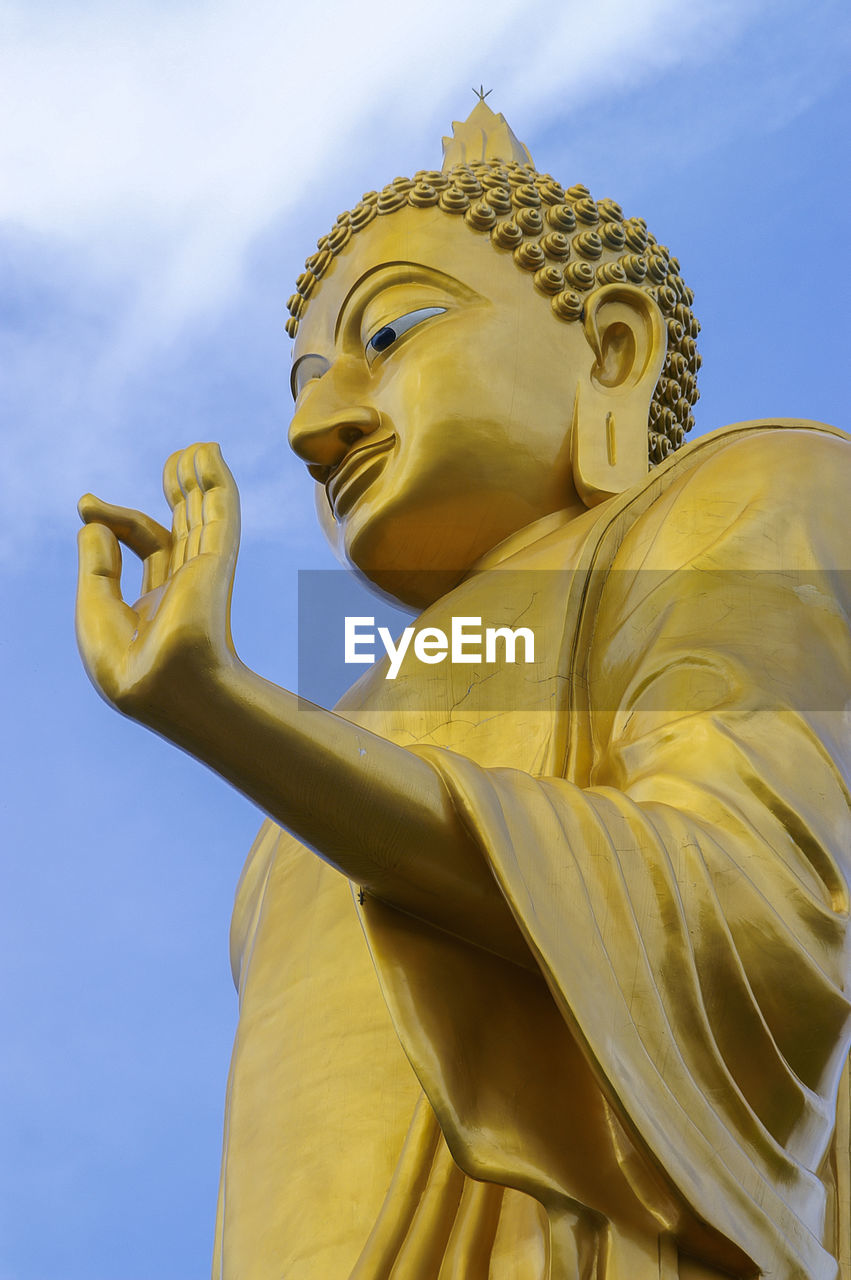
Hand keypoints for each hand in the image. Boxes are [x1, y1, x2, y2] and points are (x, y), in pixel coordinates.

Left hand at [76, 442, 239, 724]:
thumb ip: (95, 566)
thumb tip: (92, 521)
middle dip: (177, 494)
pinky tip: (208, 454)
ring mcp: (203, 572)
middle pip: (183, 527)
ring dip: (199, 481)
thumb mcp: (96, 611)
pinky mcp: (217, 562)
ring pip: (204, 515)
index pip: (146, 547)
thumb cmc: (129, 667)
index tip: (87, 503)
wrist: (165, 687)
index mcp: (157, 604)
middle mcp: (184, 585)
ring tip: (196, 448)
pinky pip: (218, 512)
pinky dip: (214, 482)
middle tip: (172, 459)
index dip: (118, 520)